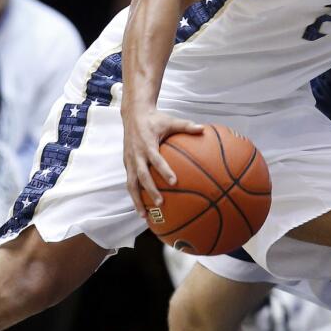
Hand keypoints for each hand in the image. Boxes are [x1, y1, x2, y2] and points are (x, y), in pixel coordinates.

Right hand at [122, 105, 203, 219]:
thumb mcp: (170, 121)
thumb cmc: (154, 119)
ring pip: (131, 184)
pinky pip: (130, 182)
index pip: (156, 160)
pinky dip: (135, 196)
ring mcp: (130, 161)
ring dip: (137, 200)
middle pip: (142, 176)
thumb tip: (203, 129)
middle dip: (150, 190)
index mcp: (147, 144)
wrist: (133, 114)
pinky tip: (142, 208)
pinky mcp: (127, 164)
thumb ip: (186, 126)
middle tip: (161, 202)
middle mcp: (136, 155)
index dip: (164, 170)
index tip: (174, 182)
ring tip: (145, 216)